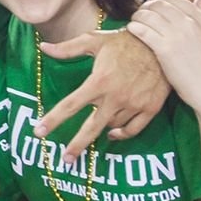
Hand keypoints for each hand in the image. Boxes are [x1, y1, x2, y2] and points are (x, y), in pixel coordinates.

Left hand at [34, 26, 170, 163]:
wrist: (161, 44)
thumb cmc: (125, 41)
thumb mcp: (95, 40)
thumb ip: (68, 48)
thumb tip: (43, 48)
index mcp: (99, 81)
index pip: (71, 105)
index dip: (53, 120)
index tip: (39, 132)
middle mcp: (115, 96)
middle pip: (91, 127)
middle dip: (77, 145)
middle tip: (66, 160)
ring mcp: (134, 104)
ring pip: (111, 126)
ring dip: (102, 127)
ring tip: (96, 123)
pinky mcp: (150, 108)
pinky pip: (133, 129)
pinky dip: (122, 134)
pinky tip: (113, 133)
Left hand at [121, 0, 200, 113]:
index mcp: (200, 19)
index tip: (151, 5)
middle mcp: (188, 23)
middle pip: (159, 4)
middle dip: (146, 6)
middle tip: (140, 13)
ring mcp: (177, 35)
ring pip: (149, 15)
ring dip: (138, 16)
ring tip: (134, 21)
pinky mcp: (165, 49)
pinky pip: (144, 31)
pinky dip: (135, 27)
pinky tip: (131, 30)